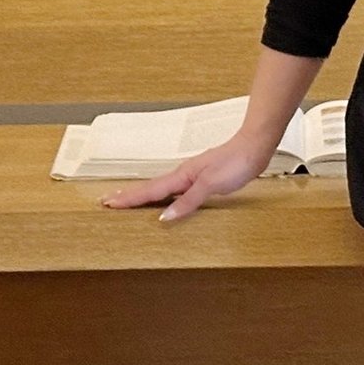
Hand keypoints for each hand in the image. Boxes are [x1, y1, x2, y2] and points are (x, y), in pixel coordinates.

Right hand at [99, 129, 277, 222]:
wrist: (255, 147)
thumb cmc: (236, 163)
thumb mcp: (211, 184)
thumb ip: (189, 200)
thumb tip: (164, 216)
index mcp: (182, 176)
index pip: (150, 190)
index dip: (129, 198)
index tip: (108, 203)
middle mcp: (184, 175)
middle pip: (151, 188)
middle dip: (130, 195)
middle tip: (108, 201)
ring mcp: (194, 176)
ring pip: (163, 188)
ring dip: (145, 195)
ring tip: (130, 201)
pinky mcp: (204, 178)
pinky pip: (177, 190)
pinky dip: (165, 196)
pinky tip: (168, 200)